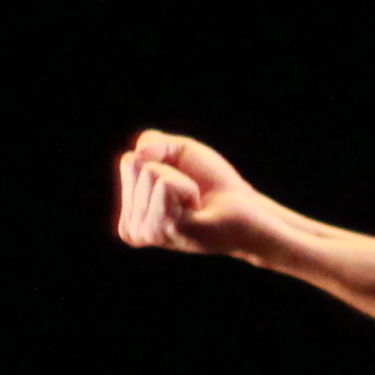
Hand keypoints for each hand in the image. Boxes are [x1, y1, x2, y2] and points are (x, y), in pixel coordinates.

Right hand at [111, 130, 277, 258]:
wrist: (246, 209)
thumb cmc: (212, 183)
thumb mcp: (177, 153)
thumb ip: (150, 143)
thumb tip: (136, 157)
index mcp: (129, 216)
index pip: (128, 161)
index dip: (163, 162)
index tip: (182, 184)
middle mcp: (133, 229)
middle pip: (134, 166)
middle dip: (172, 169)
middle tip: (192, 193)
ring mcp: (150, 232)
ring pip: (150, 172)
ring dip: (183, 180)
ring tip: (196, 202)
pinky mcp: (170, 230)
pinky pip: (166, 183)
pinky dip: (188, 186)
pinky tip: (199, 209)